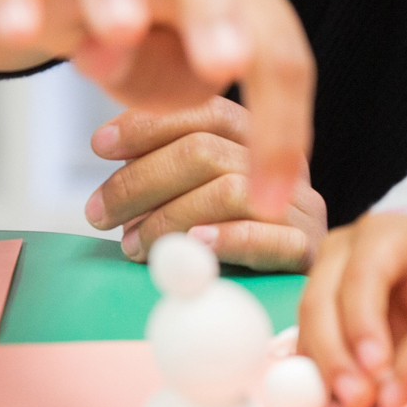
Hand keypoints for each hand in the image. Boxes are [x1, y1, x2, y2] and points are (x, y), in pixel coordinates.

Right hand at [0, 0, 313, 220]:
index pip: (274, 48)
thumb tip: (150, 75)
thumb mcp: (174, 59)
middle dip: (217, 14)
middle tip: (225, 64)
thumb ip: (171, 80)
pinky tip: (18, 30)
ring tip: (119, 29)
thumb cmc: (143, 9)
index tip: (271, 201)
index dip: (279, 124)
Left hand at [82, 97, 325, 270]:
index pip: (207, 112)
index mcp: (260, 140)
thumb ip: (173, 170)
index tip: (101, 147)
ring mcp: (300, 206)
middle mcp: (283, 165)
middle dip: (140, 180)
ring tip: (132, 245)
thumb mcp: (203, 194)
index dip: (150, 125)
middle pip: (205, 151)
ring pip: (227, 191)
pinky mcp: (307, 249)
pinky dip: (224, 239)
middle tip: (99, 213)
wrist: (297, 293)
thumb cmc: (234, 245)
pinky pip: (267, 237)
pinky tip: (192, 244)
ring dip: (166, 219)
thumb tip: (113, 153)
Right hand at [299, 214, 406, 406]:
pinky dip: (321, 373)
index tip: (378, 368)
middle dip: (336, 356)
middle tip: (358, 400)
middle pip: (320, 302)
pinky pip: (308, 342)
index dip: (364, 325)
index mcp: (382, 235)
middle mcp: (341, 251)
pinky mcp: (316, 308)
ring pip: (307, 326)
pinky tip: (340, 402)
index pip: (362, 277)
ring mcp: (321, 277)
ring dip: (325, 371)